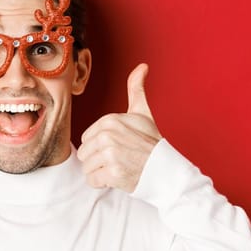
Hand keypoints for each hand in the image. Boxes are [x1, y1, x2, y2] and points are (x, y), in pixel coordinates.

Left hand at [77, 63, 161, 192]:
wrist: (166, 169)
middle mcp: (108, 135)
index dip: (100, 146)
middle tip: (119, 159)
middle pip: (84, 154)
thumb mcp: (142, 113)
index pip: (87, 139)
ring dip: (100, 172)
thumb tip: (142, 66)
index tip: (120, 147)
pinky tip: (117, 178)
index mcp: (110, 120)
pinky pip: (93, 181)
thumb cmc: (151, 142)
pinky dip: (103, 184)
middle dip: (99, 160)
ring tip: (119, 168)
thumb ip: (136, 89)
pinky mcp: (113, 174)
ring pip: (87, 168)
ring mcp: (110, 155)